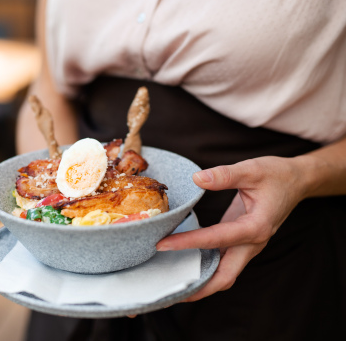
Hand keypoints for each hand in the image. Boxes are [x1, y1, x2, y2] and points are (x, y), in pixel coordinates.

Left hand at [156, 156, 308, 301]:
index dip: (188, 243)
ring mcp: (247, 246)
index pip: (216, 239)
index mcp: (256, 227)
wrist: (296, 181)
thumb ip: (224, 175)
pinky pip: (222, 263)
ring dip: (201, 282)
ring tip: (172, 285)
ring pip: (224, 275)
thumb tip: (197, 179)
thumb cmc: (276, 175)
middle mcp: (252, 243)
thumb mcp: (252, 169)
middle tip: (169, 289)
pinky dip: (205, 269)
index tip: (163, 244)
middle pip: (226, 277)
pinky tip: (184, 266)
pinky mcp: (241, 243)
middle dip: (199, 287)